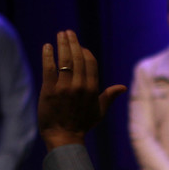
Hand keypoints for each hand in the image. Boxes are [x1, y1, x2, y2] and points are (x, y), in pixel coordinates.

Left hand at [39, 30, 126, 148]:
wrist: (63, 137)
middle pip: (77, 58)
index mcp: (92, 89)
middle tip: (67, 32)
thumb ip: (109, 96)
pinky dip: (48, 55)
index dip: (85, 52)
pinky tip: (47, 47)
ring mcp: (64, 87)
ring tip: (60, 35)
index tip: (79, 46)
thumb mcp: (99, 111)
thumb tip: (121, 87)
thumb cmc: (82, 125)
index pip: (90, 62)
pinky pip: (49, 68)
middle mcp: (80, 86)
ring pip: (64, 60)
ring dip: (62, 44)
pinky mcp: (49, 90)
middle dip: (73, 43)